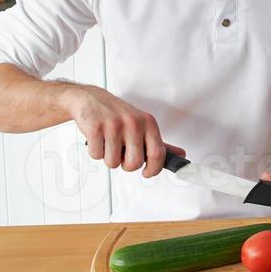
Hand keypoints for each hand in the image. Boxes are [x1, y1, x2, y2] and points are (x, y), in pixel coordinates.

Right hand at [66, 84, 181, 177]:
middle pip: (134, 164)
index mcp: (148, 123)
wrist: (90, 99)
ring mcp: (114, 125)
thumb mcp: (142, 124)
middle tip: (122, 153)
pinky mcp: (96, 128)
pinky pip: (97, 156)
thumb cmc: (117, 115)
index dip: (153, 169)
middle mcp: (133, 123)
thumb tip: (180, 155)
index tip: (147, 172)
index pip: (158, 154)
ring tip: (108, 142)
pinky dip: (95, 151)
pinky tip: (98, 138)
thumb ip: (160, 143)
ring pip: (113, 163)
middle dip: (126, 165)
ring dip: (108, 157)